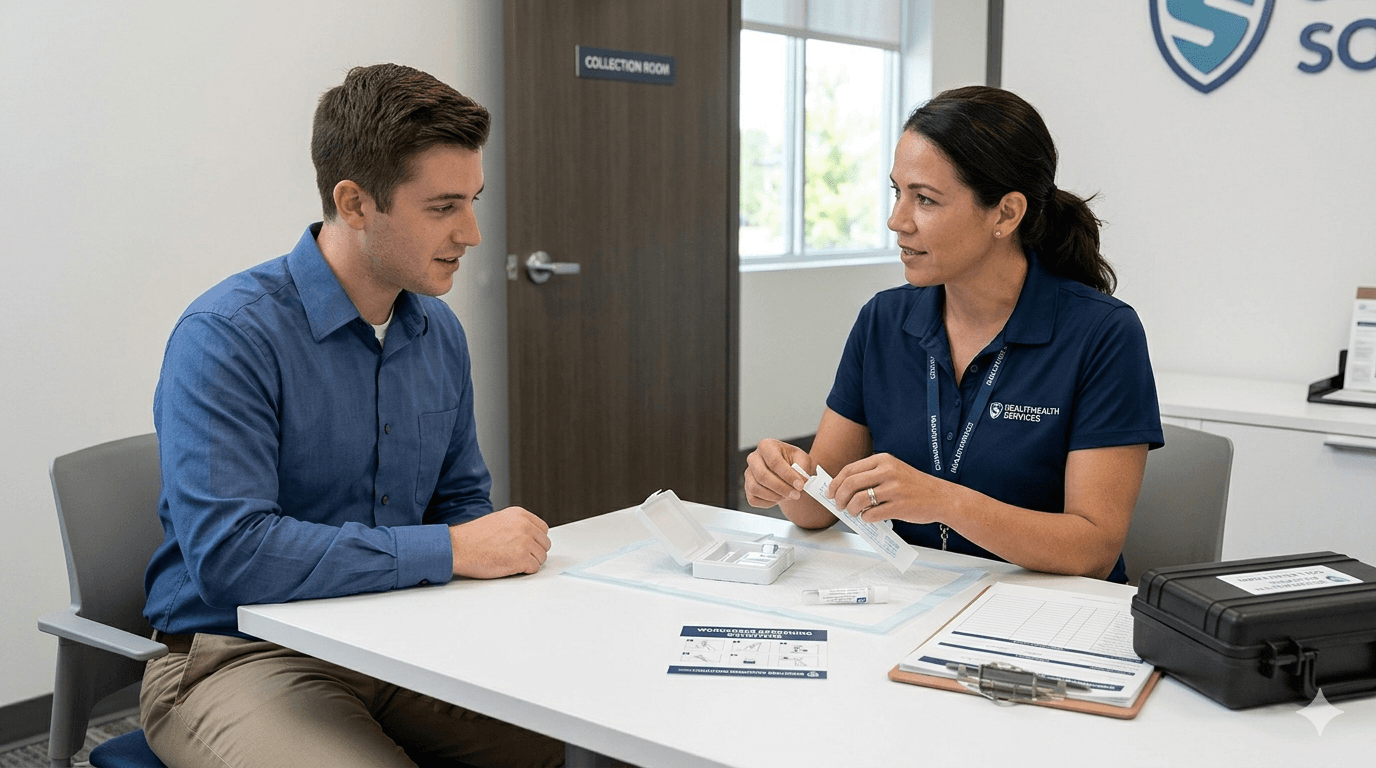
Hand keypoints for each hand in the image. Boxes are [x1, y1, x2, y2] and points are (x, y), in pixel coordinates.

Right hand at [449, 506, 550, 577]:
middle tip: (519, 556)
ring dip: (530, 562)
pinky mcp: (521, 559)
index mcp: (520, 515)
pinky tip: (511, 567)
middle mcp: (525, 526)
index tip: (528, 545)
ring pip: (541, 557)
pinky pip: (534, 568)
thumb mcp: (498, 520)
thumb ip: (516, 525)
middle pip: (544, 543)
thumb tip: (529, 537)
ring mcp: (524, 542)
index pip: (543, 529)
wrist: (458, 547)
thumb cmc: (472, 537)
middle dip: (534, 552)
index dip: (536, 540)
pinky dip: (525, 570)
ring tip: (512, 561)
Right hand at [743, 439, 814, 507]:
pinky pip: (753, 499)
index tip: (800, 485)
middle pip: (762, 476)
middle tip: (796, 494)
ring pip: (755, 488)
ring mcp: (748, 474)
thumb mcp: (802, 460)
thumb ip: (802, 468)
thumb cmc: (794, 462)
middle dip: (781, 488)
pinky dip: (769, 502)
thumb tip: (799, 481)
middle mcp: (754, 458)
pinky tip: (779, 497)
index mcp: (766, 446)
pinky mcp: (747, 488)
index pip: (774, 462)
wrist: (788, 472)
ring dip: (775, 496)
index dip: (788, 475)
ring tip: (789, 495)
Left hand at [828, 453, 945, 524]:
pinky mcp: (899, 506)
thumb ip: (871, 475)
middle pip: (850, 484)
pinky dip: (865, 518)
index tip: (830, 492)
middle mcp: (888, 472)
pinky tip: (868, 518)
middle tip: (839, 505)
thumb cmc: (914, 486)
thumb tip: (843, 488)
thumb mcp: (893, 471)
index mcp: (883, 460)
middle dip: (839, 497)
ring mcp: (894, 489)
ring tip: (853, 513)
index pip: (850, 470)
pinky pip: (872, 514)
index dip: (835, 483)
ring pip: (858, 500)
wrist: (941, 497)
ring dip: (850, 510)